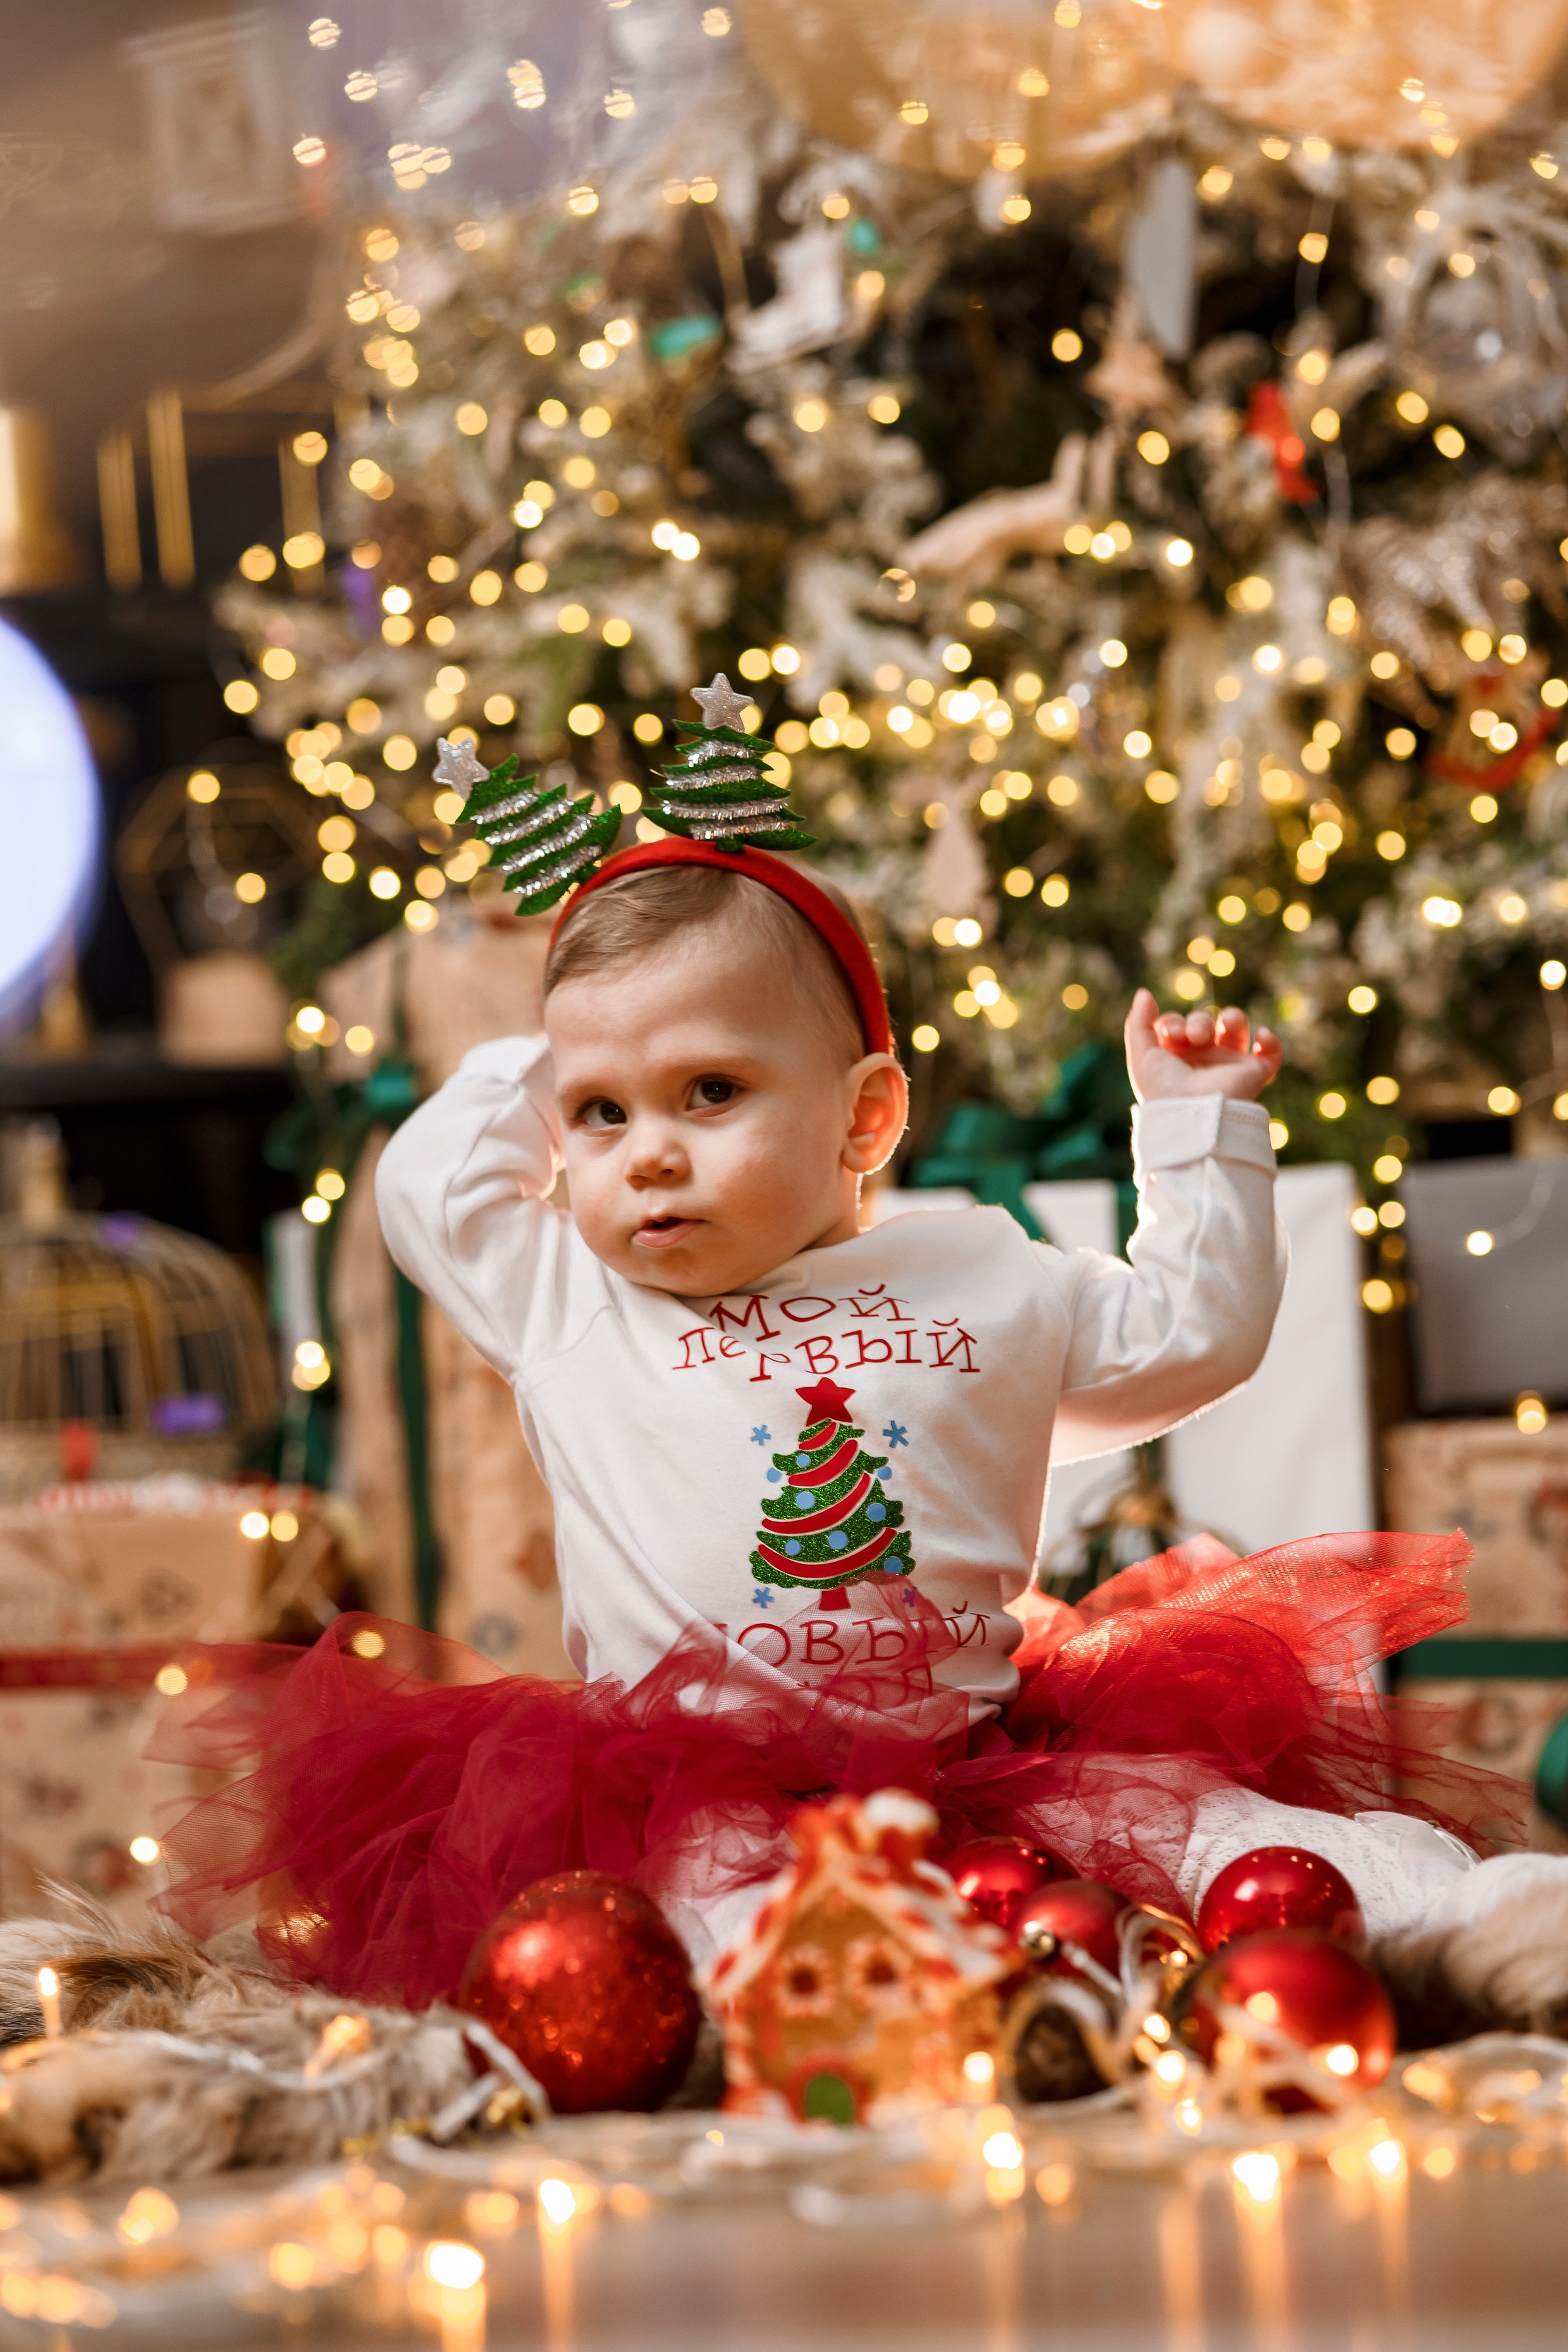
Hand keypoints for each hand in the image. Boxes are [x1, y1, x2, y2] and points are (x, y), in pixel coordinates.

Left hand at [1125, 987, 1282, 1103]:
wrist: (1193, 1114)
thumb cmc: (1164, 1087)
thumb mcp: (1142, 1054)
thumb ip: (1139, 1022)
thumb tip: (1144, 993)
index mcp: (1176, 1057)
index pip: (1177, 1025)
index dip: (1174, 1022)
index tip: (1171, 1033)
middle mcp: (1203, 1059)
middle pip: (1205, 1022)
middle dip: (1200, 1022)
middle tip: (1194, 1037)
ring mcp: (1229, 1065)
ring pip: (1237, 1029)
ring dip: (1233, 1017)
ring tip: (1225, 1025)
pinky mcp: (1253, 1074)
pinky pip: (1270, 1054)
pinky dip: (1270, 1041)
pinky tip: (1261, 1035)